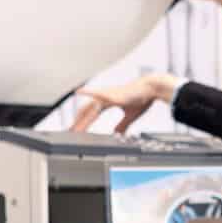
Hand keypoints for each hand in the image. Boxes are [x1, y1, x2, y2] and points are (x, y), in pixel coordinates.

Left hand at [70, 72, 184, 134]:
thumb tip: (116, 133)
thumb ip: (122, 124)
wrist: (151, 89)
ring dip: (81, 119)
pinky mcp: (112, 94)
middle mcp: (104, 98)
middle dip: (78, 123)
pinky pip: (98, 93)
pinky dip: (88, 92)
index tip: (77, 132)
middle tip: (70, 132)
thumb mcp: (130, 116)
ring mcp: (107, 95)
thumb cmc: (143, 99)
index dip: (84, 123)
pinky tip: (79, 91)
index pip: (91, 114)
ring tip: (73, 129)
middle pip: (86, 111)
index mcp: (108, 102)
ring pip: (90, 108)